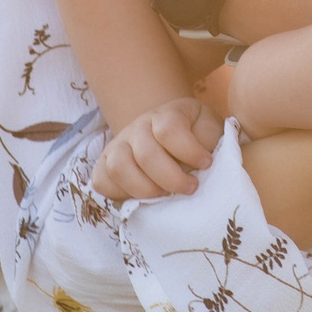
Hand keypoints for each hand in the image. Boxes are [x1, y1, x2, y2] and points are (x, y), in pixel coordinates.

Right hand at [93, 97, 224, 200]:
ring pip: (119, 168)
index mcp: (166, 114)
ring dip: (146, 189)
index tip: (207, 164)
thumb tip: (206, 163)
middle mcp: (138, 127)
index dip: (189, 150)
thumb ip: (210, 141)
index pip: (168, 129)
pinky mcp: (104, 165)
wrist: (170, 136)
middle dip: (172, 178)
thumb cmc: (196, 137)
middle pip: (146, 154)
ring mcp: (118, 145)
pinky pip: (101, 181)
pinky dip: (120, 193)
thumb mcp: (211, 131)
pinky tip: (143, 198)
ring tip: (166, 196)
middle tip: (191, 188)